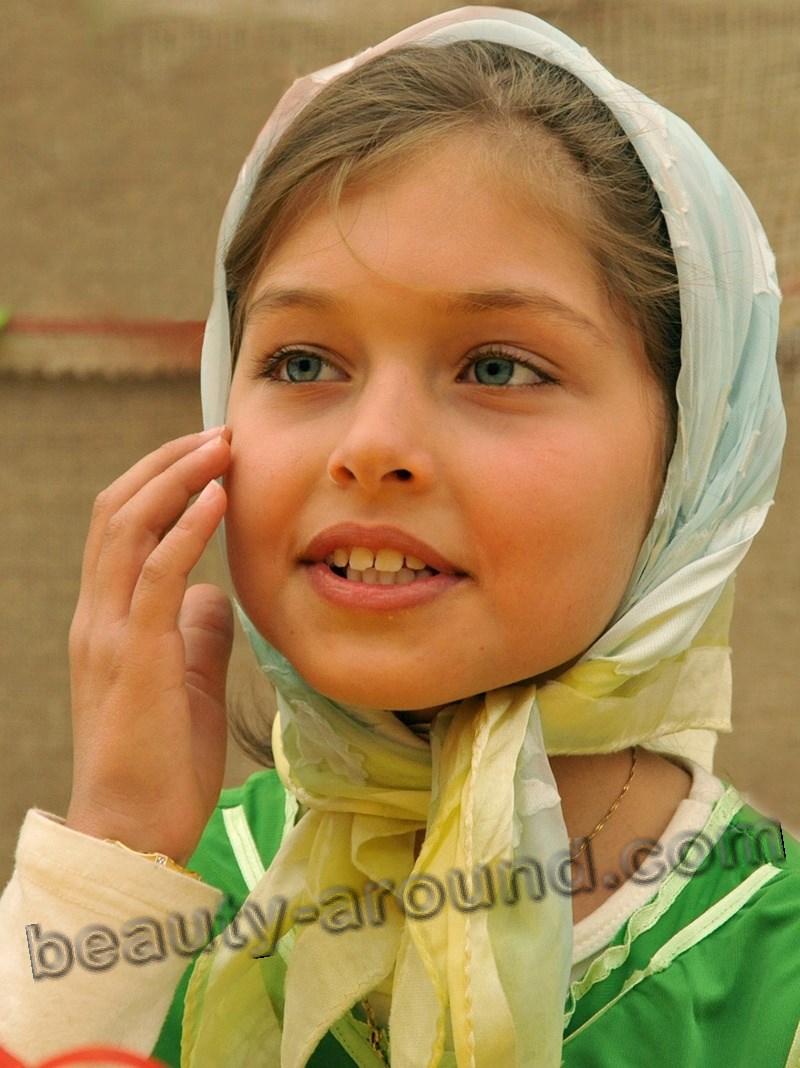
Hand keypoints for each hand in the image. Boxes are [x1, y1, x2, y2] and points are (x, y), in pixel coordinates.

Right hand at [66, 427, 233, 864]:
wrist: (134, 828)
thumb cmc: (162, 756)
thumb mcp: (188, 678)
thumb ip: (196, 630)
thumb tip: (217, 593)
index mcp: (107, 617)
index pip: (121, 525)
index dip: (160, 479)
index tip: (208, 452)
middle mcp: (97, 614)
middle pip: (119, 509)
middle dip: (167, 461)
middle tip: (219, 432)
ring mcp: (110, 631)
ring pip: (128, 528)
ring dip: (176, 478)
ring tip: (221, 445)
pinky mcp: (136, 654)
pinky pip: (157, 574)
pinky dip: (186, 528)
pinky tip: (217, 497)